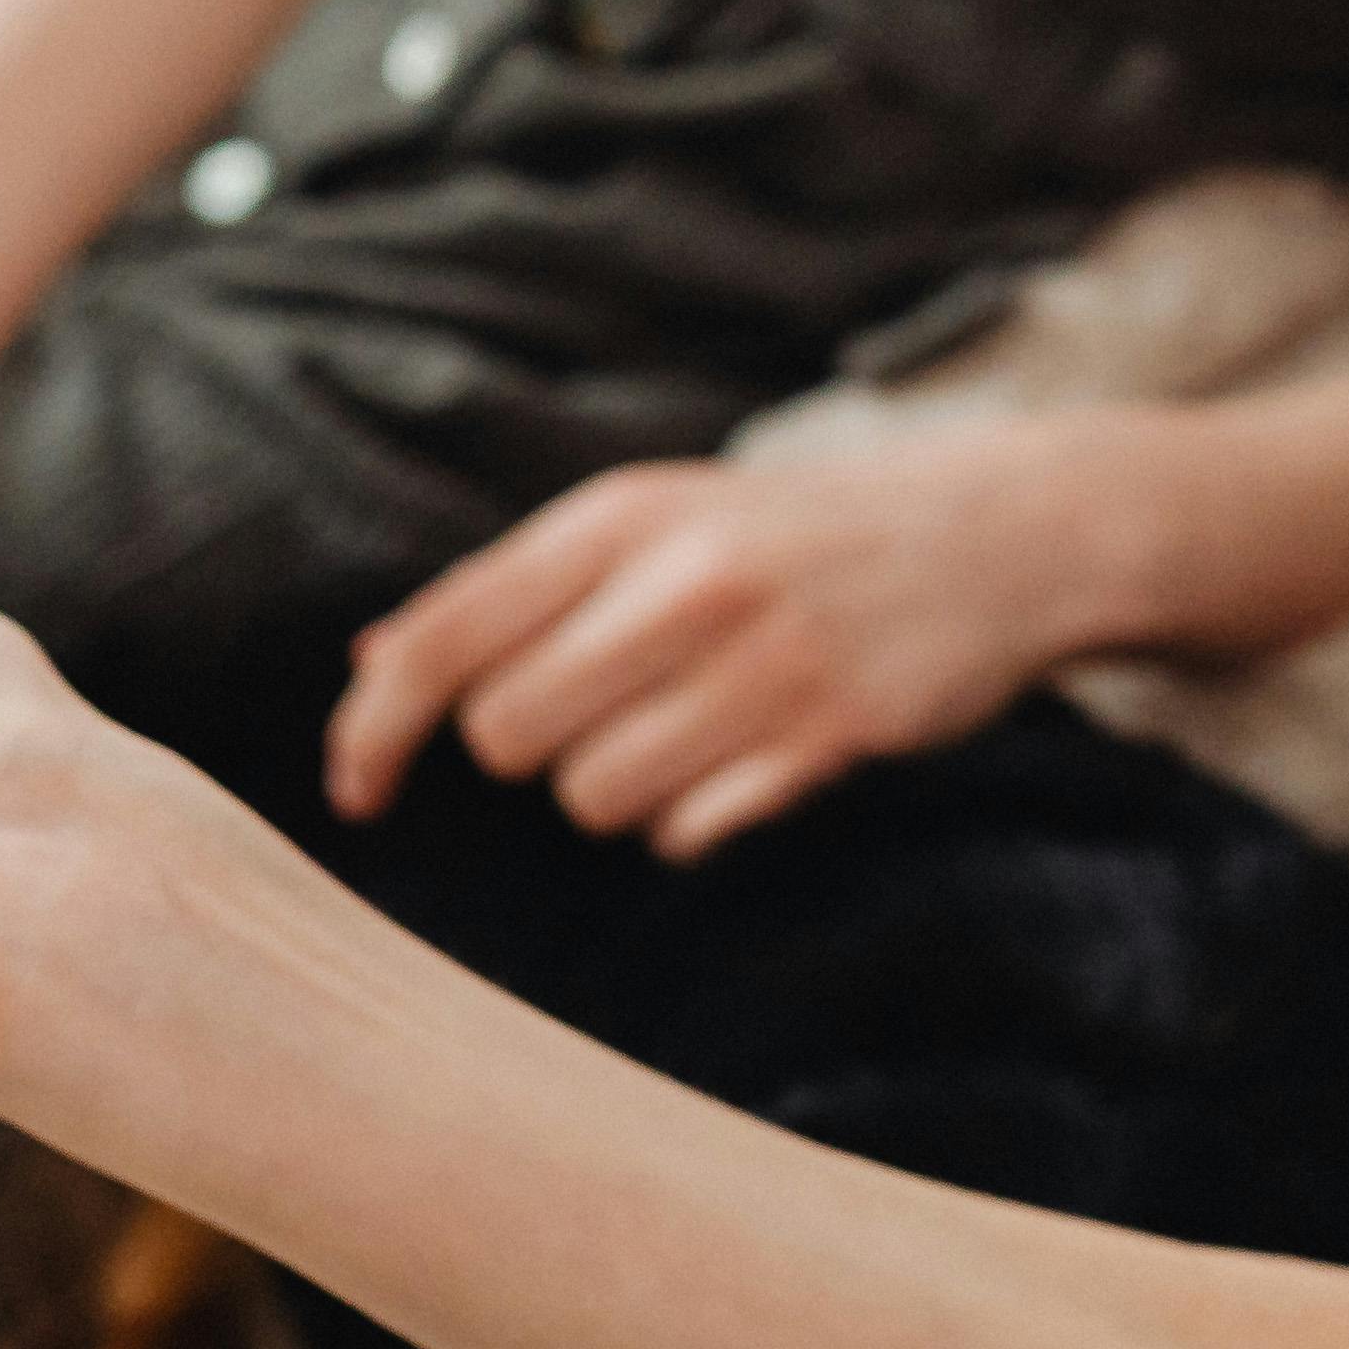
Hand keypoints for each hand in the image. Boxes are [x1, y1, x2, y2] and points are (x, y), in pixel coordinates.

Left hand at [323, 430, 1119, 858]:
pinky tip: (748, 760)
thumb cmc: (785, 538)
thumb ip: (517, 590)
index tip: (356, 791)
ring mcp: (765, 656)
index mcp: (622, 515)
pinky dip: (697, 819)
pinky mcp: (832, 730)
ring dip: (622, 791)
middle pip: (508, 735)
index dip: (376, 725)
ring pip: (596, 798)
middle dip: (535, 751)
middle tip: (604, 712)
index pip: (448, 633)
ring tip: (689, 734)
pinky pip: (692, 833)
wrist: (992, 533)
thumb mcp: (653, 522)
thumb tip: (369, 665)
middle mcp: (686, 578)